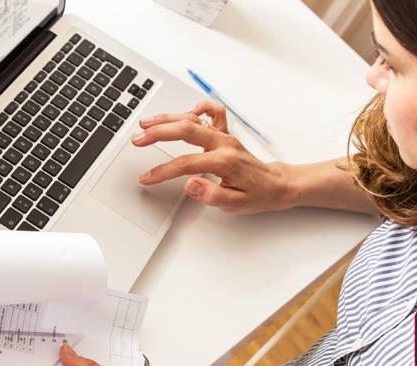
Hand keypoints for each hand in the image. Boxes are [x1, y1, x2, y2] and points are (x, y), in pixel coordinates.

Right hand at [132, 100, 293, 213]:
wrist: (277, 184)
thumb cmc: (258, 194)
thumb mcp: (237, 204)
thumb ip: (213, 196)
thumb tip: (190, 185)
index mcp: (224, 161)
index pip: (186, 164)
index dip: (163, 171)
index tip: (147, 178)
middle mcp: (223, 143)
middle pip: (185, 130)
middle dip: (158, 133)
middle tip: (138, 140)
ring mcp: (224, 136)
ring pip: (192, 119)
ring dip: (167, 119)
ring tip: (146, 123)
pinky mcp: (225, 133)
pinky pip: (211, 112)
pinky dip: (195, 109)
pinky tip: (181, 116)